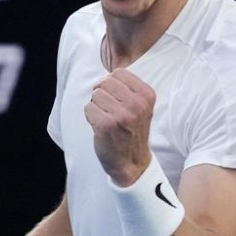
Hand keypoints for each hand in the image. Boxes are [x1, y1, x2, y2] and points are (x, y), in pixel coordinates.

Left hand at [84, 68, 154, 185]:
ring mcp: (122, 115)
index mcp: (147, 95)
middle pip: (104, 82)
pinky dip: (90, 117)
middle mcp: (137, 104)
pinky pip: (88, 108)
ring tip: (107, 120)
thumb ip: (126, 88)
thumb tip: (103, 77)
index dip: (110, 84)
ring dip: (96, 107)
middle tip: (109, 111)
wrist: (131, 162)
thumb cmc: (131, 130)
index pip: (118, 73)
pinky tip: (101, 127)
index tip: (115, 99)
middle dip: (101, 95)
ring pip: (95, 95)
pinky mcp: (107, 125)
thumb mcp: (139, 106)